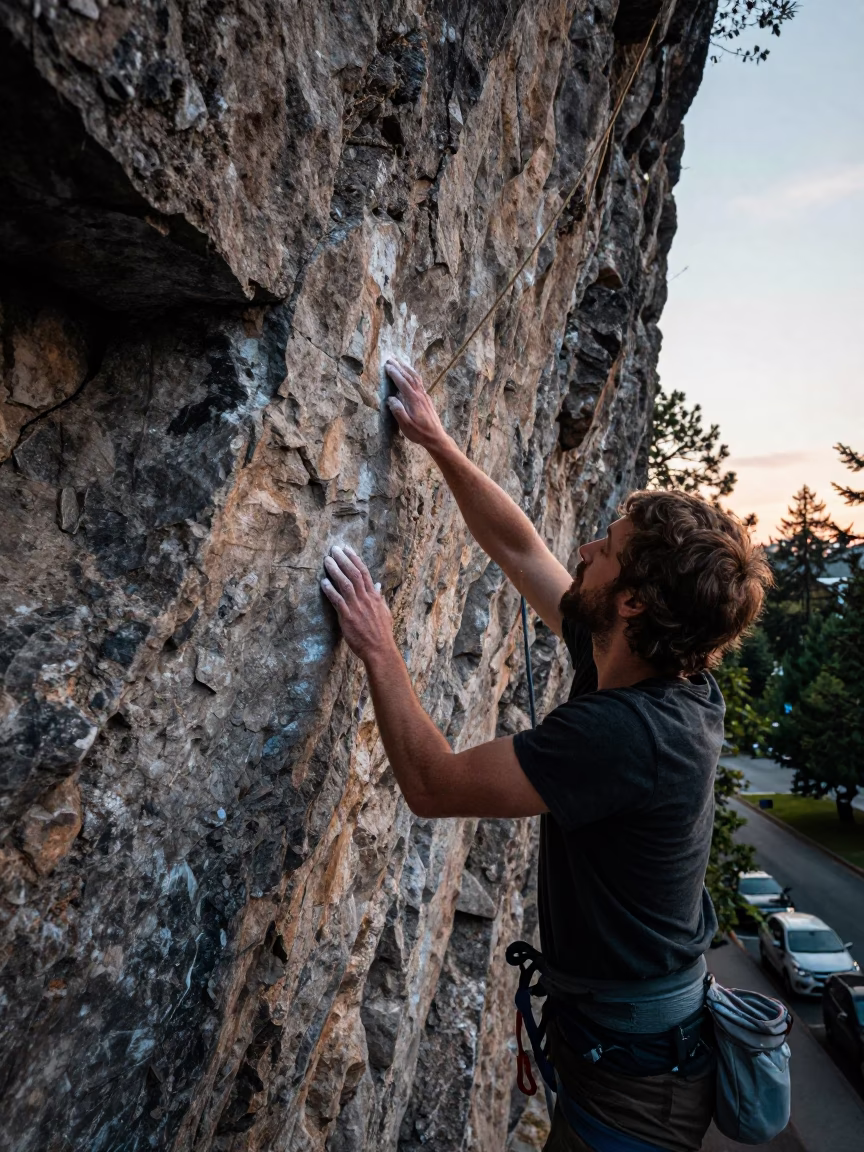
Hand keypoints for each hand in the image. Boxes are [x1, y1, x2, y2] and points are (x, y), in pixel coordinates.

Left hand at [321, 546, 395, 664]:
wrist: (380, 649)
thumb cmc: (382, 632)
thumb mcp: (384, 611)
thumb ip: (379, 597)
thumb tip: (378, 585)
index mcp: (374, 596)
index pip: (364, 572)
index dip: (355, 559)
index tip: (347, 549)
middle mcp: (365, 599)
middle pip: (354, 574)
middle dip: (343, 560)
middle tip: (334, 549)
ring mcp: (356, 607)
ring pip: (345, 584)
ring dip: (335, 571)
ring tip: (327, 560)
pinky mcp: (347, 617)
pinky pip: (337, 601)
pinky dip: (330, 591)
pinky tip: (323, 582)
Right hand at [384, 358, 449, 452]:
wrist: (436, 437)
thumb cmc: (419, 433)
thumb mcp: (406, 426)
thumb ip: (398, 411)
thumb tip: (391, 399)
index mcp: (414, 400)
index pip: (403, 383)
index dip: (395, 373)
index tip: (387, 366)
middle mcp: (420, 395)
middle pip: (409, 377)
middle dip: (399, 367)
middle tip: (390, 358)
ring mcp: (425, 396)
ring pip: (416, 378)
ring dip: (407, 368)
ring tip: (400, 361)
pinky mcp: (427, 399)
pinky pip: (419, 382)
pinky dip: (413, 375)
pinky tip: (411, 374)